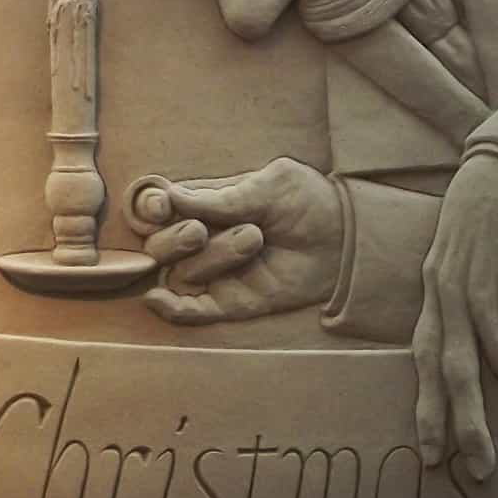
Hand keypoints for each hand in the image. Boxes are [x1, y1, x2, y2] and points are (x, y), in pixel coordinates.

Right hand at [131, 158, 342, 326]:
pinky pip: (191, 311)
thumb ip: (221, 196)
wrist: (346, 238)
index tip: (161, 206)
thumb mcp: (268, 186)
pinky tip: (158, 299)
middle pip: (159, 246)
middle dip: (174, 239)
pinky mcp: (231, 301)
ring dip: (210, 259)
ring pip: (181, 274)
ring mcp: (215, 272)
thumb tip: (170, 195)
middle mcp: (202, 238)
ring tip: (253, 240)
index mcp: (205, 204)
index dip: (151, 209)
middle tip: (200, 231)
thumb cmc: (307, 201)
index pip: (159, 209)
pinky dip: (172, 308)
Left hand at [414, 154, 497, 480]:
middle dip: (470, 427)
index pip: (425, 367)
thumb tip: (485, 372)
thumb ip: (463, 318)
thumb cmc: (483, 237)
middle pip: (458, 377)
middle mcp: (451, 305)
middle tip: (484, 471)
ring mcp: (482, 297)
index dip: (428, 411)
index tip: (433, 458)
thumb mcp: (457, 277)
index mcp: (434, 306)